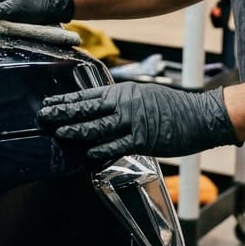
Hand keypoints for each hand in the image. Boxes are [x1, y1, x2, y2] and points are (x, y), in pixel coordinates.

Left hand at [37, 83, 237, 159]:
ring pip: (98, 127)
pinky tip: (88, 153)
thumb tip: (99, 107)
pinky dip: (101, 149)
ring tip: (59, 133)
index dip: (66, 100)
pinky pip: (117, 145)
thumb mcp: (143, 96)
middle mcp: (125, 104)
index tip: (48, 102)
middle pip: (87, 109)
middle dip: (63, 113)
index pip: (88, 95)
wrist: (201, 116)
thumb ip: (121, 102)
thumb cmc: (172, 107)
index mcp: (123, 92)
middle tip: (43, 116)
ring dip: (76, 130)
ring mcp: (133, 122)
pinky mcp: (144, 140)